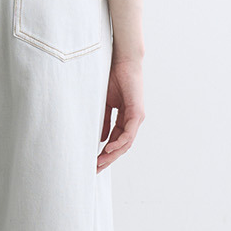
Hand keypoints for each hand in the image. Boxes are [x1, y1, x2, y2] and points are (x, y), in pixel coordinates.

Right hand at [98, 54, 144, 171]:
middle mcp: (133, 120)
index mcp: (125, 118)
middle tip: (95, 169)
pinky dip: (119, 142)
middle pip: (121, 146)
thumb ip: (104, 120)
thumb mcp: (105, 102)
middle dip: (108, 159)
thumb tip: (100, 139)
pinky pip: (128, 132)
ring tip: (100, 163)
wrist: (123, 60)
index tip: (93, 162)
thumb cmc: (114, 77)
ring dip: (113, 154)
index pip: (116, 141)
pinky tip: (108, 148)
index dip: (105, 153)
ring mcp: (136, 117)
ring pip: (126, 143)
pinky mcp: (137, 112)